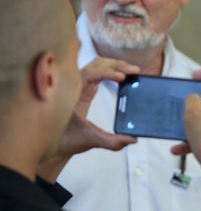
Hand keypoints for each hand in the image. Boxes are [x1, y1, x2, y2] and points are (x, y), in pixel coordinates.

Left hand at [38, 58, 139, 180]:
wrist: (56, 144)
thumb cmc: (67, 141)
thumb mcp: (91, 141)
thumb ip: (112, 142)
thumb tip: (132, 139)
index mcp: (71, 95)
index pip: (90, 74)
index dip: (107, 72)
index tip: (122, 78)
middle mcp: (73, 87)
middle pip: (95, 65)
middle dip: (116, 65)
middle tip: (134, 71)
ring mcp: (78, 86)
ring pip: (96, 66)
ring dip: (114, 66)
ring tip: (130, 72)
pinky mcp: (84, 90)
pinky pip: (97, 73)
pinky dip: (110, 71)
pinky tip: (121, 77)